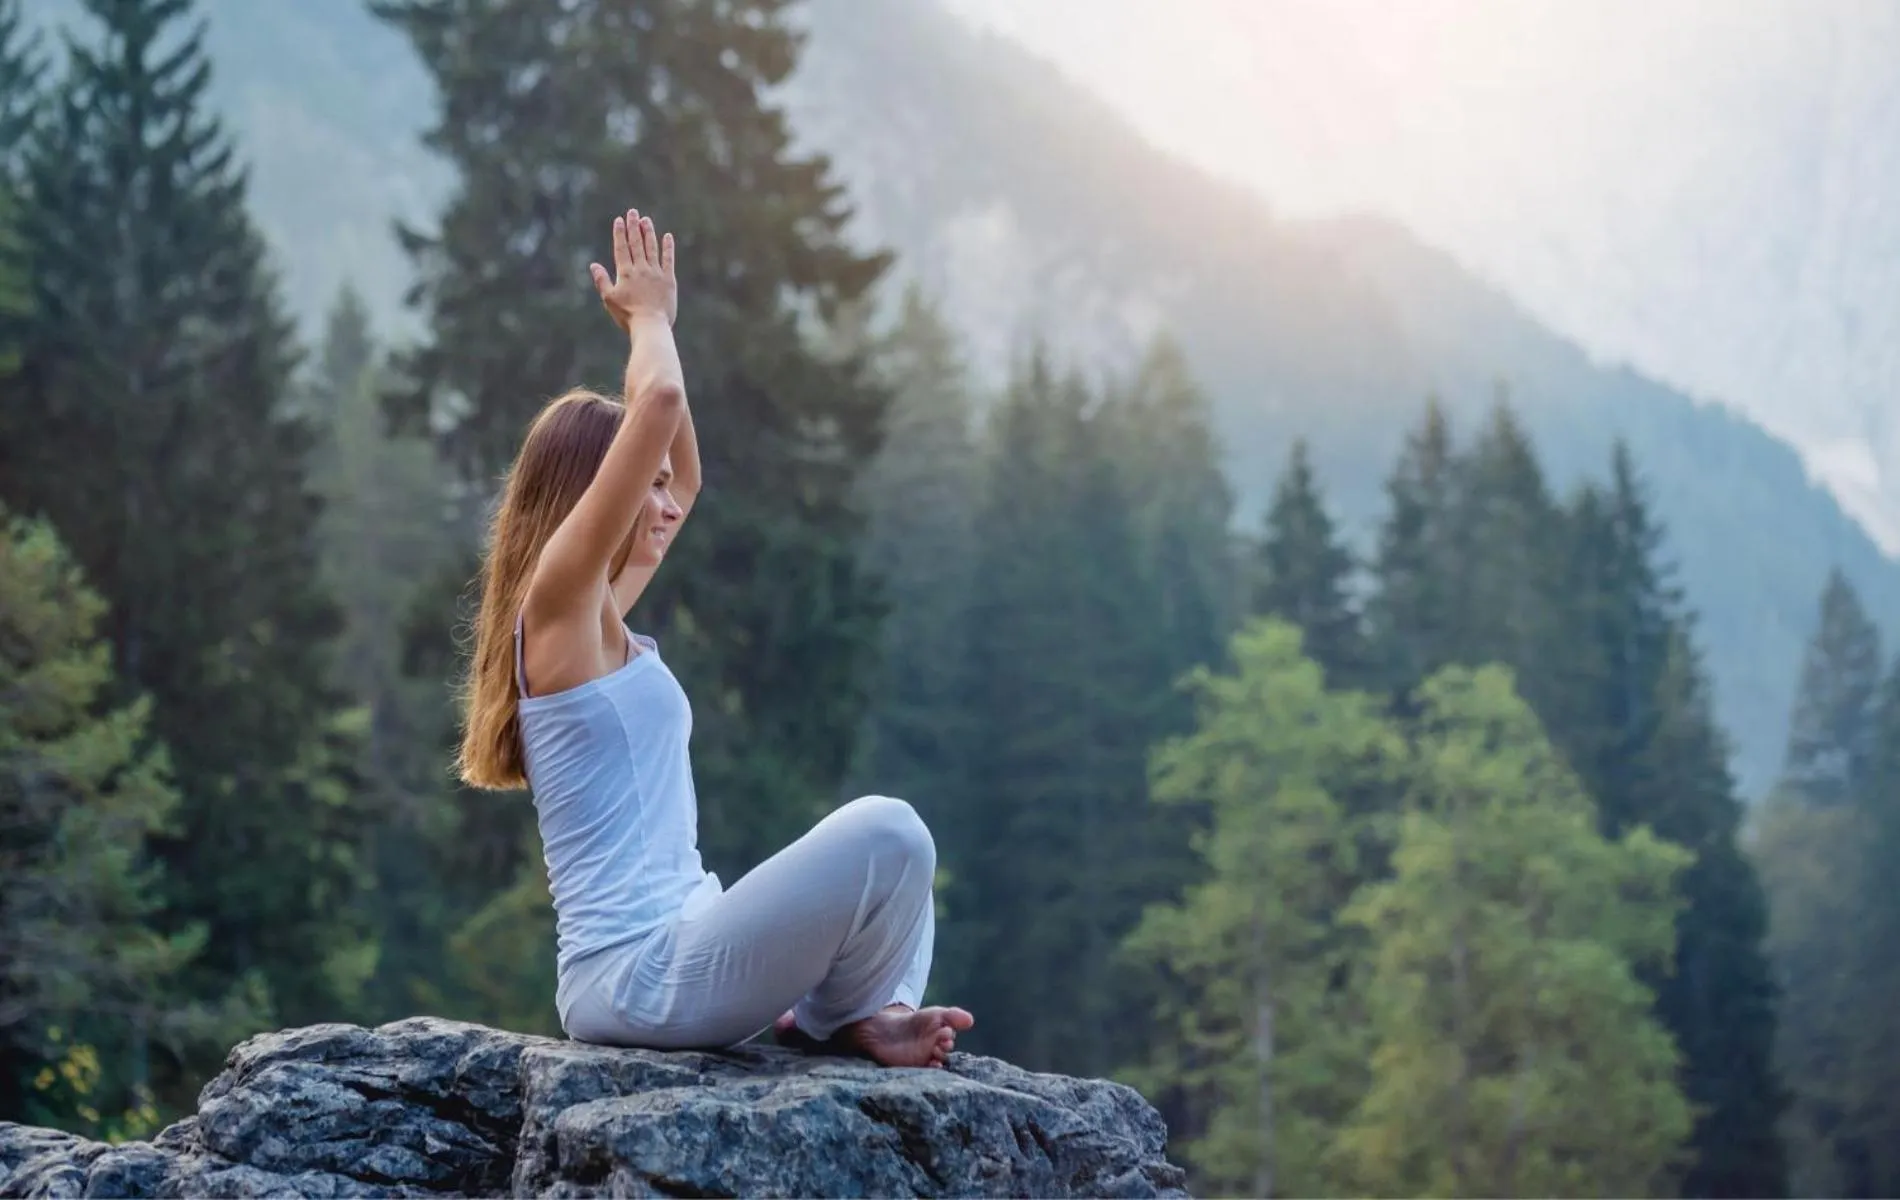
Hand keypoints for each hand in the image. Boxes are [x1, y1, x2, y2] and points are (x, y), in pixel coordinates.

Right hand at [589, 208, 675, 329]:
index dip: (620, 233)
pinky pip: (669, 260)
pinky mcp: (669, 280)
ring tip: (646, 220)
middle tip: (632, 212)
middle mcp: (640, 269)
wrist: (650, 326)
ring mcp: (656, 273)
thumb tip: (593, 265)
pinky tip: (667, 236)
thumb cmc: (627, 316)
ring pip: (652, 248)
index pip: (621, 248)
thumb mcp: (609, 299)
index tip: (619, 220)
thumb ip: (602, 280)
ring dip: (649, 232)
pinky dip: (668, 247)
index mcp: (625, 273)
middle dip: (633, 226)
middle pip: (636, 243)